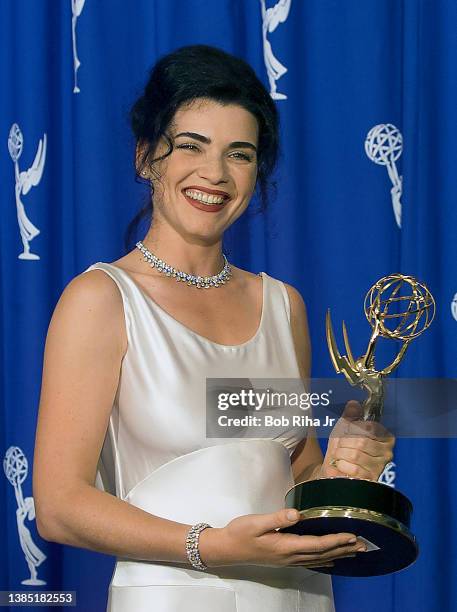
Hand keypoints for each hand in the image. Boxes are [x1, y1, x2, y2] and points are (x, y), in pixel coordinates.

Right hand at [198, 508, 366, 568]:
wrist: (227, 549)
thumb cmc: (240, 532)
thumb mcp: (256, 522)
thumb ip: (277, 518)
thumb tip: (297, 514)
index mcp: (285, 546)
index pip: (317, 544)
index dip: (336, 540)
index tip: (352, 535)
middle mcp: (290, 556)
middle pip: (323, 554)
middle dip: (343, 549)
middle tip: (363, 544)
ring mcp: (288, 560)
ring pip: (319, 559)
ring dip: (338, 555)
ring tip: (354, 551)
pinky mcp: (285, 559)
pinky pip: (311, 561)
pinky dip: (325, 560)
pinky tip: (332, 559)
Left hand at [320, 400, 394, 479]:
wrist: (334, 469)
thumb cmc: (343, 447)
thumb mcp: (345, 428)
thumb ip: (350, 415)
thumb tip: (354, 403)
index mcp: (384, 437)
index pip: (369, 427)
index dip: (353, 428)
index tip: (346, 431)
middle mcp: (386, 452)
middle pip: (362, 441)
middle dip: (345, 442)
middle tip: (340, 445)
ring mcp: (379, 467)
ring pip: (356, 454)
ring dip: (342, 453)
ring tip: (339, 454)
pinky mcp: (371, 479)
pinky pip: (354, 469)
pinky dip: (342, 465)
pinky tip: (341, 464)